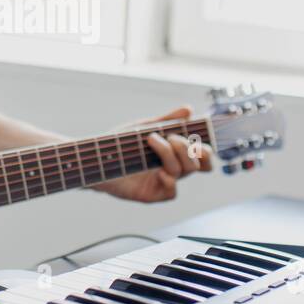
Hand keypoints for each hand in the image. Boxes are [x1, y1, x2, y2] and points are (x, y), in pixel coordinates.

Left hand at [92, 105, 211, 202]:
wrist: (97, 157)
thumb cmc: (119, 143)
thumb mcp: (144, 127)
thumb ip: (167, 120)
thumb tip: (188, 109)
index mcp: (174, 153)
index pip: (201, 156)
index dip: (206, 151)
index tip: (198, 139)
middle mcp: (171, 168)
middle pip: (198, 164)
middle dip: (189, 149)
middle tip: (173, 138)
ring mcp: (162, 181)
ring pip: (183, 172)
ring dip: (171, 154)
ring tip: (152, 140)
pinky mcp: (152, 193)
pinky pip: (172, 192)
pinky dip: (170, 181)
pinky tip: (160, 172)